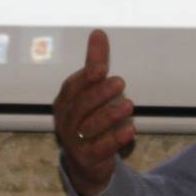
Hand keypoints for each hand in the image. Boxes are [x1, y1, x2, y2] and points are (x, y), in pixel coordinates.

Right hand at [51, 29, 134, 195]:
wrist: (86, 162)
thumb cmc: (88, 119)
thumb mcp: (91, 90)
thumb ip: (95, 63)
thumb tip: (98, 33)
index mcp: (64, 102)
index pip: (72, 87)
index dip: (86, 77)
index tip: (101, 67)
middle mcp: (66, 121)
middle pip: (81, 106)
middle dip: (100, 93)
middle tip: (120, 82)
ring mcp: (75, 142)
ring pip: (90, 127)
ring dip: (110, 115)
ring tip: (129, 105)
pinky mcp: (88, 158)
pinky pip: (101, 148)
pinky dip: (115, 139)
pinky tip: (131, 131)